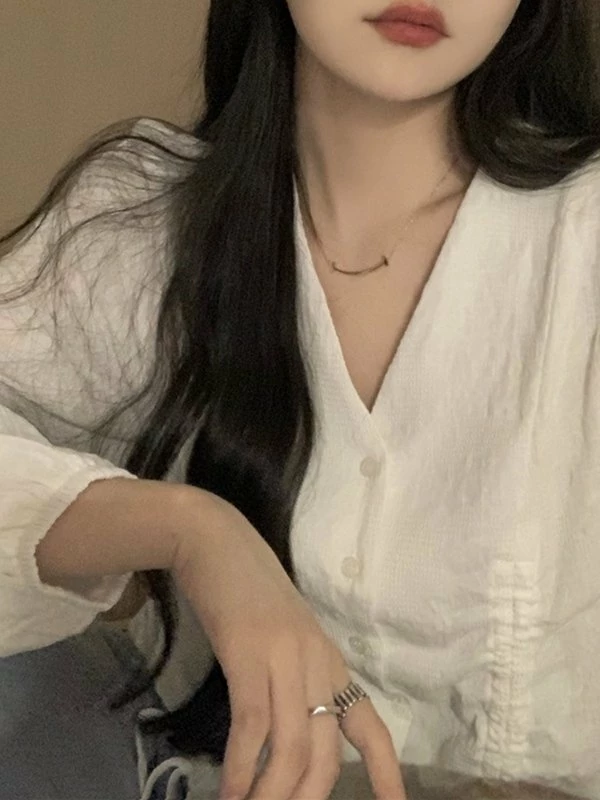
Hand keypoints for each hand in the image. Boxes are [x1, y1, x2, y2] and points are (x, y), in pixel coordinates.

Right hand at [172, 490, 406, 799]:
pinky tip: (229, 793)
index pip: (370, 725)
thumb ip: (291, 677)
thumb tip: (279, 733)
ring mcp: (285, 659)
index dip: (385, 770)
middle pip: (325, 756)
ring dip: (271, 795)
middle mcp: (317, 665)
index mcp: (330, 662)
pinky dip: (240, 769)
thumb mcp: (283, 636)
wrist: (217, 542)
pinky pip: (252, 727)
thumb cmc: (248, 589)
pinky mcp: (249, 655)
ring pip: (292, 749)